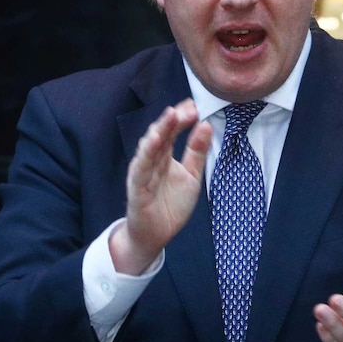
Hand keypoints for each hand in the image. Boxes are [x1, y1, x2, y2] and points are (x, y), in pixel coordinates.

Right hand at [110, 98, 211, 274]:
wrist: (155, 235)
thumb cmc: (170, 205)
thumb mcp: (191, 176)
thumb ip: (197, 152)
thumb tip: (206, 125)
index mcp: (164, 156)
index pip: (172, 132)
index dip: (182, 119)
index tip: (194, 105)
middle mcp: (152, 161)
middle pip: (161, 135)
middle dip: (173, 120)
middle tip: (187, 107)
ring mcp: (143, 173)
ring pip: (149, 147)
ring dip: (159, 130)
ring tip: (171, 116)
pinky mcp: (136, 188)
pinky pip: (140, 168)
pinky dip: (146, 154)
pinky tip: (153, 141)